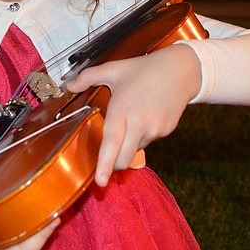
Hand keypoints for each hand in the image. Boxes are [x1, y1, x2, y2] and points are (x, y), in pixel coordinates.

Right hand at [0, 209, 58, 249]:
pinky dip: (34, 235)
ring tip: (41, 207)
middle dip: (40, 225)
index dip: (42, 234)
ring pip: (37, 247)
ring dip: (38, 229)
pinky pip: (34, 249)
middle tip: (46, 201)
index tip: (53, 219)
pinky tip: (34, 221)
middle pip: (35, 245)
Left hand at [65, 44, 201, 186]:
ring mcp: (154, 129)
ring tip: (132, 119)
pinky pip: (148, 142)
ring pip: (135, 150)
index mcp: (122, 110)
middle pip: (123, 158)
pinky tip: (145, 117)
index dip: (104, 164)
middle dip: (113, 164)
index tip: (100, 181)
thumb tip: (69, 85)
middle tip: (107, 158)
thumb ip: (88, 77)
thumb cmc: (144, 69)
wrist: (180, 70)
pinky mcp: (166, 131)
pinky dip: (142, 136)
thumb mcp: (113, 69)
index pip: (111, 143)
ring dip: (128, 145)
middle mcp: (139, 123)